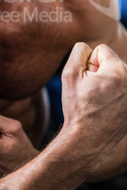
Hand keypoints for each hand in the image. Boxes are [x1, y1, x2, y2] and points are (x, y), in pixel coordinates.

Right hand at [61, 42, 126, 168]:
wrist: (87, 141)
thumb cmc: (77, 108)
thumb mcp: (69, 73)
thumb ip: (79, 51)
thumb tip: (89, 49)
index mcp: (119, 70)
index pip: (101, 50)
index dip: (89, 64)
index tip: (87, 81)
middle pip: (110, 62)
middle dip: (99, 72)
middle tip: (92, 92)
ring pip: (115, 75)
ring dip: (106, 83)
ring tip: (98, 100)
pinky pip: (121, 87)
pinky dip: (113, 93)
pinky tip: (106, 107)